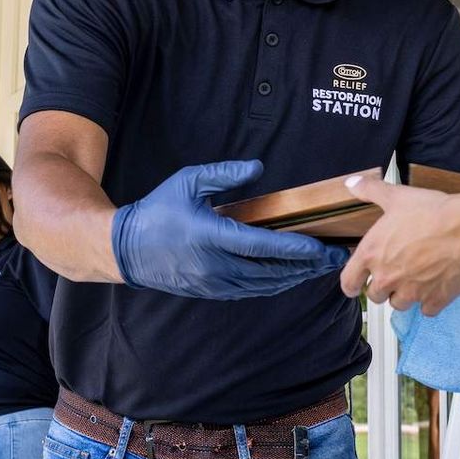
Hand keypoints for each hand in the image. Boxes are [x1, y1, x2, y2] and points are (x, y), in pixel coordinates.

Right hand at [111, 160, 348, 299]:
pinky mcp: (211, 291)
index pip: (261, 245)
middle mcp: (215, 264)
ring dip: (293, 277)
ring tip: (319, 268)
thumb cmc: (157, 210)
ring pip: (263, 285)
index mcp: (210, 235)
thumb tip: (258, 167)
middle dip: (305, 266)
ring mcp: (213, 282)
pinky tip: (290, 276)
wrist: (126, 248)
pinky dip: (273, 284)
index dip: (293, 248)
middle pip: (270, 271)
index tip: (319, 247)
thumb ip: (224, 173)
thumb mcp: (188, 181)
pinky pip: (250, 291)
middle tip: (333, 258)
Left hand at [338, 174, 459, 315]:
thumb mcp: (396, 196)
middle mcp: (387, 277)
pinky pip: (426, 310)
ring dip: (404, 295)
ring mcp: (411, 292)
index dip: (350, 285)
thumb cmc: (431, 213)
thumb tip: (352, 183)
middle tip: (394, 275)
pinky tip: (435, 288)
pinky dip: (430, 302)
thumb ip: (371, 190)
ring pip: (399, 304)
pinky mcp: (434, 300)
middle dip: (383, 287)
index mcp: (372, 254)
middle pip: (375, 295)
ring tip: (415, 280)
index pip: (349, 281)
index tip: (354, 286)